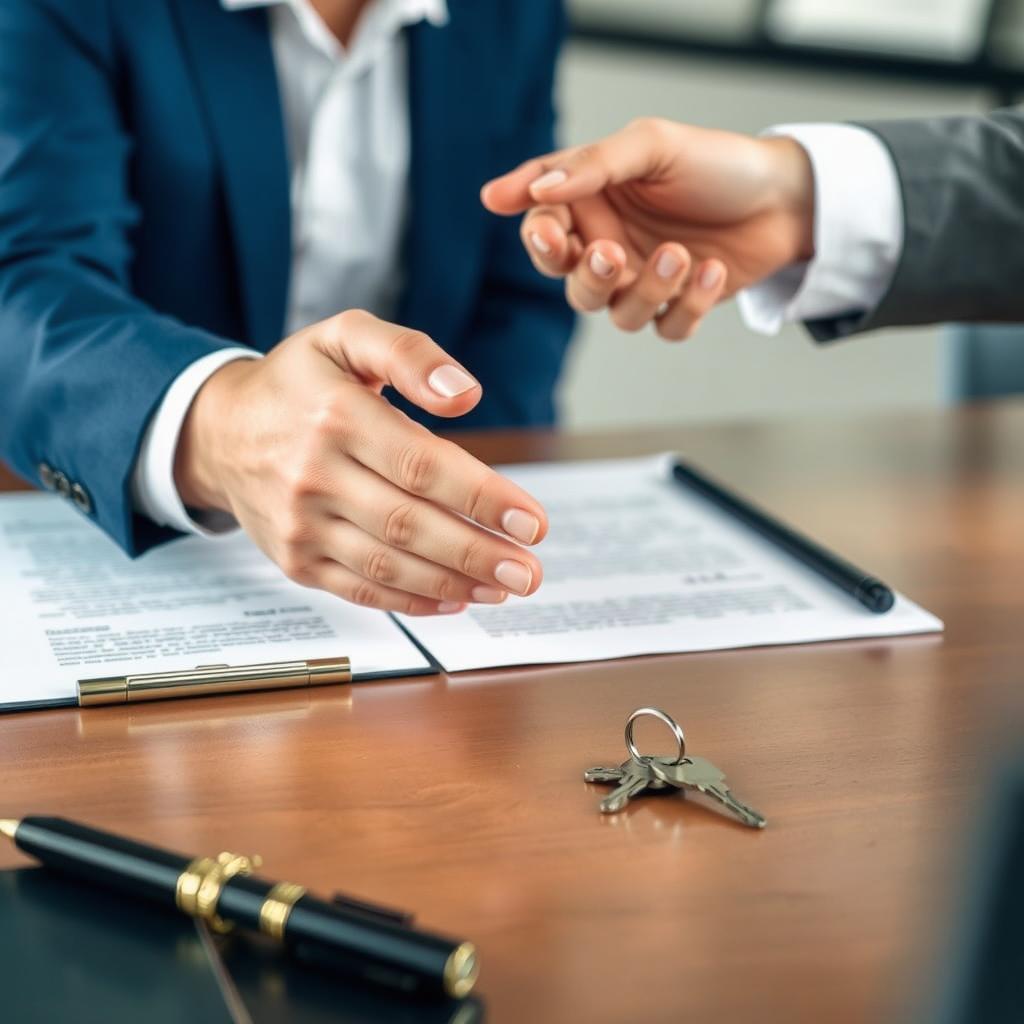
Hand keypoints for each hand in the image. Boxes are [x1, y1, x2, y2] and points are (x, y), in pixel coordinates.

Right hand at [174, 310, 545, 614]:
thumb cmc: (299, 382)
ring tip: (504, 587)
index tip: (533, 522)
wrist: (220, 431)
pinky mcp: (294, 560)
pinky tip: (455, 600)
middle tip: (529, 571)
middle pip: (410, 524)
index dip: (482, 497)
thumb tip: (465, 394)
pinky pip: (359, 590)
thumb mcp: (347, 336)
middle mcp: (312, 474)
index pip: (422, 465)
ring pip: (388, 565)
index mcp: (335, 414)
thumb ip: (409, 353)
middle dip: (478, 553)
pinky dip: (412, 601)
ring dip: (454, 583)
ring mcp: (300, 524)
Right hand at [481, 118, 815, 339]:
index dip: (539, 235)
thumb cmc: (718, 163)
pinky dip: (687, 305)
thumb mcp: (653, 145)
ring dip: (644, 291)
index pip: (543, 224)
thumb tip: (536, 189)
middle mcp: (610, 242)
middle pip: (569, 280)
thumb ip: (593, 165)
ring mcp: (642, 278)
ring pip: (615, 312)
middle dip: (585, 275)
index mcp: (593, 200)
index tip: (551, 235)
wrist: (786, 196)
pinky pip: (665, 326)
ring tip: (680, 255)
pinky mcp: (678, 304)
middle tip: (609, 254)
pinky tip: (712, 270)